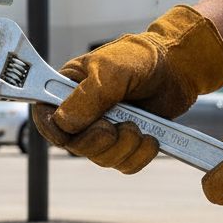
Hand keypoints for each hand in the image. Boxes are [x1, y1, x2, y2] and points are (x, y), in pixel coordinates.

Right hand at [32, 5, 222, 173]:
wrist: (177, 68)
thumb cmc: (140, 58)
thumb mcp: (111, 71)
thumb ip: (88, 97)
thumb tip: (65, 123)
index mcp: (67, 90)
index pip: (45, 118)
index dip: (53, 131)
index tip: (69, 134)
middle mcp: (81, 112)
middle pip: (74, 145)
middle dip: (99, 141)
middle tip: (116, 126)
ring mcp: (103, 129)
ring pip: (100, 158)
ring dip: (123, 147)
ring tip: (138, 127)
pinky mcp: (125, 142)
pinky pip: (123, 164)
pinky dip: (139, 156)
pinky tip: (149, 138)